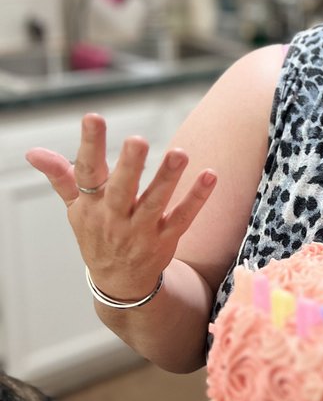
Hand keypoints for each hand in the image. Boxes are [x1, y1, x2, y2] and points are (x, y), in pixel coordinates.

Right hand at [25, 112, 216, 300]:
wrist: (119, 283)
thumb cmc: (98, 234)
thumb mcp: (76, 208)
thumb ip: (61, 177)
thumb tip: (33, 152)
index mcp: (91, 205)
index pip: (87, 172)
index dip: (89, 145)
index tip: (93, 117)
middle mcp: (115, 218)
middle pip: (122, 189)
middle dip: (130, 165)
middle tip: (138, 139)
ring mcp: (141, 231)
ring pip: (155, 203)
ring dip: (168, 178)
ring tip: (180, 153)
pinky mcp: (165, 239)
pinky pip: (183, 218)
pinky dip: (197, 198)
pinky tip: (210, 175)